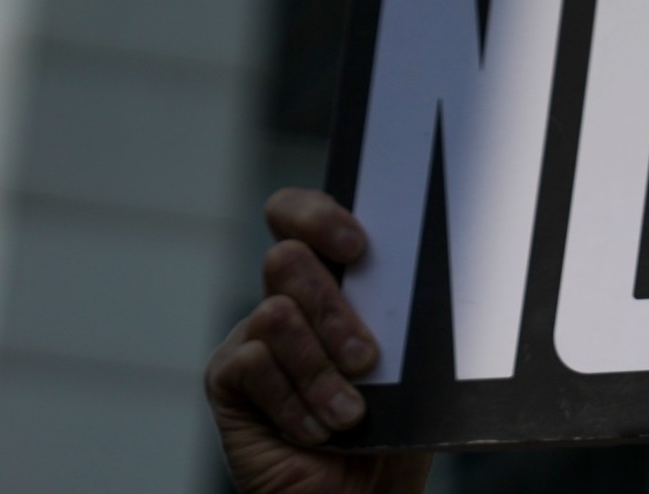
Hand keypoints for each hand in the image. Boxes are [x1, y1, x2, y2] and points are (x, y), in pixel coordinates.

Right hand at [205, 189, 430, 493]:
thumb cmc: (390, 431)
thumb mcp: (408, 370)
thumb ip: (399, 322)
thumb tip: (421, 285)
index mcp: (332, 282)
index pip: (301, 216)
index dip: (319, 216)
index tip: (358, 247)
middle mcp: (285, 300)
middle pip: (286, 259)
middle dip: (334, 312)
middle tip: (367, 359)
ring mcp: (252, 339)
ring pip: (276, 315)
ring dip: (320, 372)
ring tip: (349, 415)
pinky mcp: (227, 380)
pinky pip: (254, 365)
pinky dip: (293, 404)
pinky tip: (315, 431)